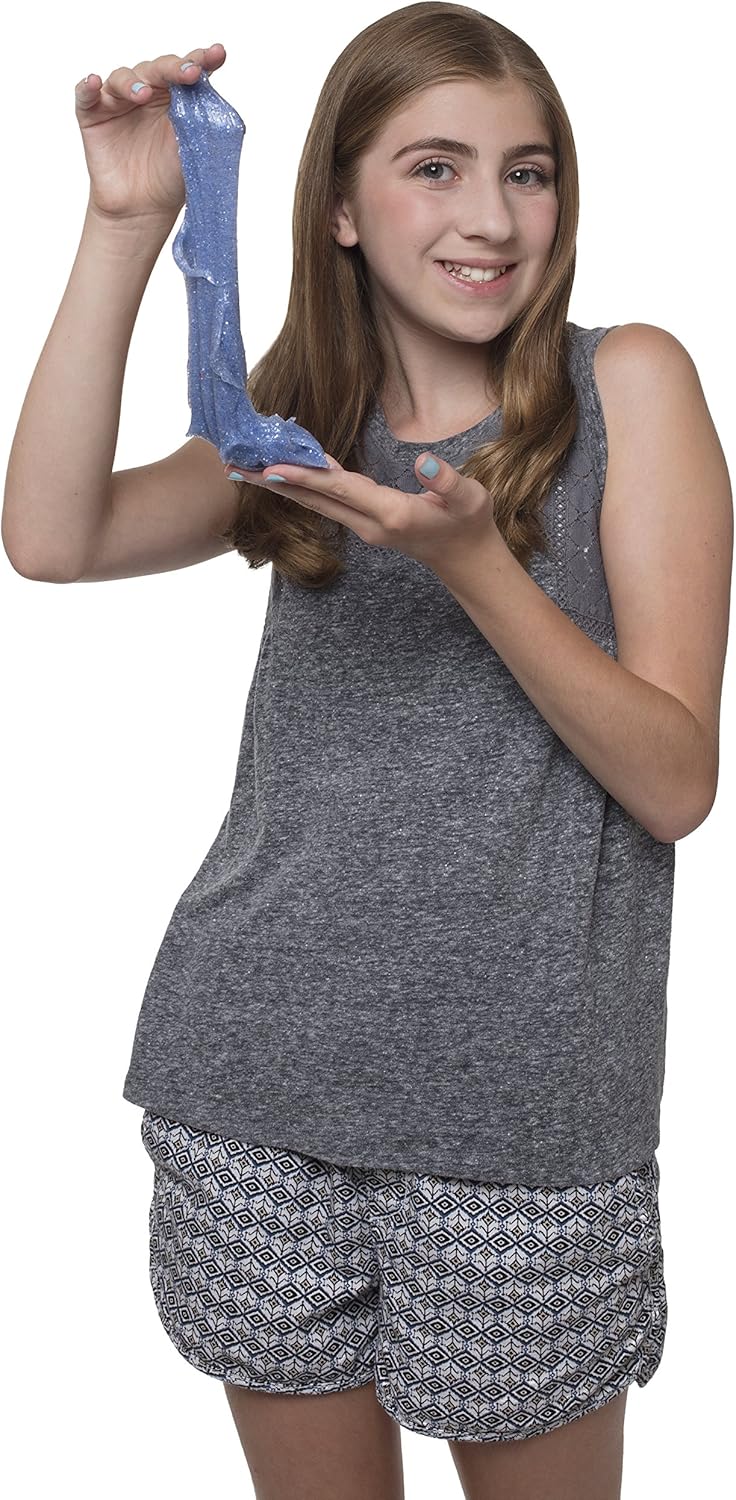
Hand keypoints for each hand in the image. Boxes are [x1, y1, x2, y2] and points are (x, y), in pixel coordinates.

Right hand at [75, 43, 226, 224]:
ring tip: (143, 95)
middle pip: (157, 69)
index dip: (201, 60)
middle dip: (173, 68)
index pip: (187, 72)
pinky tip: (94, 82)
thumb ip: (201, 121)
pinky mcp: (93, 115)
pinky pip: (85, 95)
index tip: (217, 54)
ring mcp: (118, 102)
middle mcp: (147, 93)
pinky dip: (88, 86)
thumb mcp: (194, 150)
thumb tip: (211, 94)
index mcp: (175, 98)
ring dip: (133, 82)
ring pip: (123, 77)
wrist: (142, 210)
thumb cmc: (169, 179)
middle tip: (189, 73)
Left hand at [227, 450, 498, 569]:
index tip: (272, 466)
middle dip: (276, 482)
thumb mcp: (469, 498)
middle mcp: (369, 524)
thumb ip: (447, 482)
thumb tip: (424, 463)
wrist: (467, 560)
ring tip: (248, 468)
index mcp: (391, 514)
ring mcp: (364, 527)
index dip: (307, 476)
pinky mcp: (364, 524)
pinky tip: (288, 471)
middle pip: (315, 499)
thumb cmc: (470, 524)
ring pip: (317, 502)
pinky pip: (327, 502)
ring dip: (283, 485)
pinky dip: (305, 486)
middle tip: (236, 466)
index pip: (341, 491)